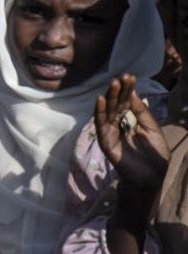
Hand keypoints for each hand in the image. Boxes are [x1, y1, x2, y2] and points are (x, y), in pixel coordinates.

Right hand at [95, 75, 170, 197]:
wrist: (152, 178)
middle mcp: (117, 125)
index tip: (130, 75)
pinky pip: (101, 126)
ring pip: (107, 112)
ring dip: (109, 97)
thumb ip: (141, 112)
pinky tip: (100, 100)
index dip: (127, 89)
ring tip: (113, 83)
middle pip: (115, 104)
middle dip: (118, 90)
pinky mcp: (106, 143)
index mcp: (129, 121)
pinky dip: (99, 112)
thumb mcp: (152, 128)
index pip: (126, 102)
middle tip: (121, 76)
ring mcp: (110, 133)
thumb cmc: (154, 155)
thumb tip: (132, 93)